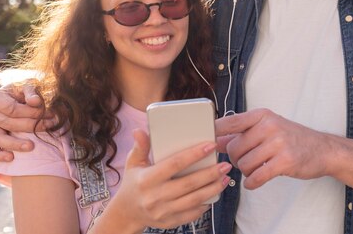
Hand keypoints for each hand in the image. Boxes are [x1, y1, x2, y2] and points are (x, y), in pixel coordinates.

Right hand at [0, 82, 53, 160]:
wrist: (21, 98)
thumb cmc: (25, 91)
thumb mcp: (30, 85)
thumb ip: (32, 92)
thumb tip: (36, 101)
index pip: (11, 109)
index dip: (30, 112)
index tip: (49, 113)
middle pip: (8, 124)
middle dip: (31, 126)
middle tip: (50, 125)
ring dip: (16, 144)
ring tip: (31, 146)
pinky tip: (11, 157)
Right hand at [99, 130, 230, 230]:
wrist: (127, 212)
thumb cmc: (134, 183)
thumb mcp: (133, 163)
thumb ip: (141, 147)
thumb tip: (140, 130)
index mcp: (147, 179)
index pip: (174, 164)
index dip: (194, 154)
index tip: (211, 146)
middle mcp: (155, 197)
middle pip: (188, 184)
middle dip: (210, 174)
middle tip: (225, 165)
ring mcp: (163, 211)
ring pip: (194, 200)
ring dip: (213, 189)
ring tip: (225, 178)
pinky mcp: (169, 222)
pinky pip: (192, 214)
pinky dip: (205, 204)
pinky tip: (214, 193)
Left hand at [215, 109, 330, 189]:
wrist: (323, 149)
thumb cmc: (293, 138)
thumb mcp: (268, 128)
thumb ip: (241, 133)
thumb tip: (216, 140)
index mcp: (262, 115)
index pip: (230, 122)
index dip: (215, 132)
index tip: (207, 140)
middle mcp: (269, 126)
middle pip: (234, 148)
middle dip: (236, 159)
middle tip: (247, 160)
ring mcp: (278, 143)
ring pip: (244, 164)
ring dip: (247, 172)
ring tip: (257, 168)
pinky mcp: (285, 161)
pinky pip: (257, 177)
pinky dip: (252, 182)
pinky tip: (255, 181)